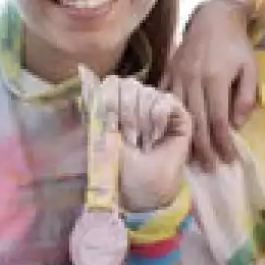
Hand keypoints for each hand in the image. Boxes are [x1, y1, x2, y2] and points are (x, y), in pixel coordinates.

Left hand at [104, 76, 192, 213]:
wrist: (141, 192)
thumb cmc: (118, 171)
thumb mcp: (98, 134)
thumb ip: (93, 104)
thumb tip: (83, 72)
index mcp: (120, 112)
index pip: (115, 85)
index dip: (111, 101)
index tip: (110, 125)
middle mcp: (141, 110)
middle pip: (132, 86)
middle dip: (127, 111)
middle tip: (128, 137)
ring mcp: (161, 116)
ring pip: (150, 93)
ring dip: (142, 115)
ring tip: (143, 138)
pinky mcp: (181, 123)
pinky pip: (171, 101)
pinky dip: (161, 111)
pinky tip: (156, 127)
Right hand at [167, 0, 258, 167]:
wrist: (213, 16)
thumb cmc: (236, 44)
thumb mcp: (250, 69)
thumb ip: (245, 97)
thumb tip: (236, 125)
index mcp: (215, 79)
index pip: (217, 120)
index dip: (222, 143)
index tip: (228, 159)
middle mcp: (193, 79)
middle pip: (195, 122)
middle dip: (203, 149)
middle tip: (210, 167)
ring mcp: (177, 75)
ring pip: (178, 114)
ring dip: (185, 138)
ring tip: (191, 158)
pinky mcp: (168, 71)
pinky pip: (164, 98)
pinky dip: (167, 117)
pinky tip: (170, 132)